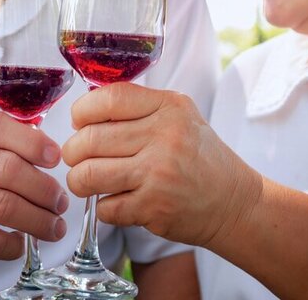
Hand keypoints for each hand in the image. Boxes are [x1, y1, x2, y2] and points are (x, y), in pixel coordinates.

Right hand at [0, 110, 68, 263]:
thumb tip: (44, 141)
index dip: (32, 142)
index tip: (54, 157)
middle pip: (6, 169)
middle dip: (43, 186)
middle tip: (59, 199)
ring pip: (3, 205)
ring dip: (37, 218)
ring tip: (53, 225)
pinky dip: (12, 244)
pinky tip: (20, 241)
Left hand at [61, 83, 260, 248]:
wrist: (234, 202)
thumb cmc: (199, 157)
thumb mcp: (179, 116)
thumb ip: (139, 107)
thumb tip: (86, 110)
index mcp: (170, 107)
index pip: (109, 99)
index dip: (82, 110)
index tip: (78, 121)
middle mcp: (165, 137)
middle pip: (90, 139)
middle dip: (73, 151)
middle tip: (77, 156)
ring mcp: (158, 175)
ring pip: (88, 174)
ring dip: (78, 180)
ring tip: (84, 180)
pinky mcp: (153, 209)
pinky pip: (104, 207)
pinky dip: (101, 207)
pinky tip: (113, 201)